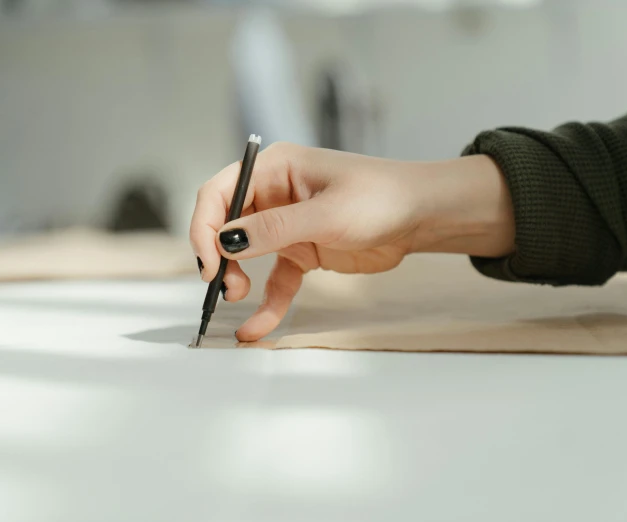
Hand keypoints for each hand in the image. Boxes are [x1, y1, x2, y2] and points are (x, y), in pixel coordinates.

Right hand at [190, 142, 514, 340]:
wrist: (421, 217)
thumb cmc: (380, 198)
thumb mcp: (325, 214)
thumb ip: (274, 228)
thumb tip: (225, 242)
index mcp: (274, 169)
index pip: (219, 193)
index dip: (205, 227)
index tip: (209, 263)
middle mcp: (273, 193)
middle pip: (225, 225)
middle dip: (218, 256)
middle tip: (224, 285)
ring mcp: (286, 224)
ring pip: (245, 254)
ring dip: (236, 278)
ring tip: (239, 298)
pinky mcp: (302, 251)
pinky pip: (275, 280)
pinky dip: (267, 303)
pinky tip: (258, 327)